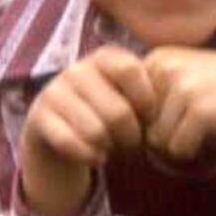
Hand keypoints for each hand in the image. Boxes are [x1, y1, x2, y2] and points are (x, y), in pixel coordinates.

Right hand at [17, 45, 159, 215]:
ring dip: (110, 148)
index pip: (132, 71)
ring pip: (95, 131)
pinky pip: (71, 144)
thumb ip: (147, 92)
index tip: (150, 119)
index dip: (146, 100)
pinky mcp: (39, 117)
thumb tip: (176, 103)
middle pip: (117, 111)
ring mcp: (55, 92)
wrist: (55, 131)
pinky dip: (89, 156)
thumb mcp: (126, 95)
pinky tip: (97, 158)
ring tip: (113, 149)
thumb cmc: (103, 113)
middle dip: (130, 136)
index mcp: (104, 57)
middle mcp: (76, 69)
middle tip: (132, 144)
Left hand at [141, 49, 215, 193]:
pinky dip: (193, 150)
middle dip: (163, 133)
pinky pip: (178, 149)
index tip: (177, 111)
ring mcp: (184, 86)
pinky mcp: (200, 109)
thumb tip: (114, 127)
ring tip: (204, 122)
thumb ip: (146, 95)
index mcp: (157, 58)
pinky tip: (212, 130)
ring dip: (179, 142)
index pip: (128, 111)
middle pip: (140, 127)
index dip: (149, 122)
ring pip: (158, 141)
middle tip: (195, 116)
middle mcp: (167, 66)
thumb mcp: (180, 81)